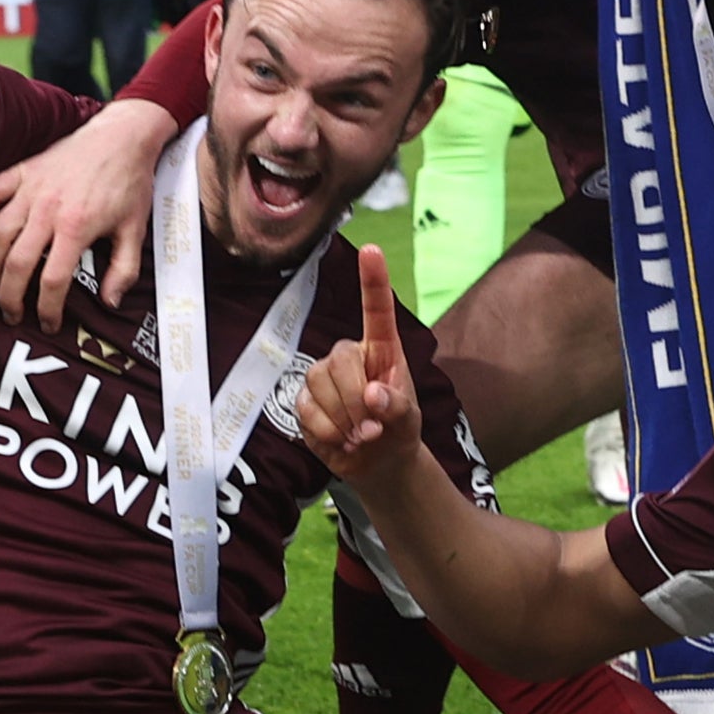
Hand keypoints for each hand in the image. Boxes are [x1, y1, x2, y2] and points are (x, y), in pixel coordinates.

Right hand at [0, 95, 178, 326]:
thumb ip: (123, 269)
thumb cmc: (130, 183)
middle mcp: (47, 210)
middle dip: (9, 297)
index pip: (52, 280)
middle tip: (10, 314)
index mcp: (77, 227)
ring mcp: (30, 189)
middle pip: (15, 264)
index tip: (48, 323)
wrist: (122, 137)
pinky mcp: (21, 172)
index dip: (47, 309)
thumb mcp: (136, 230)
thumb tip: (109, 302)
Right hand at [295, 245, 425, 495]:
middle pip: (339, 362)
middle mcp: (349, 355)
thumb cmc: (396, 429)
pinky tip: (341, 440)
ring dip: (343, 420)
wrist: (377, 463)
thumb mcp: (408, 420)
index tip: (372, 250)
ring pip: (318, 384)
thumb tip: (372, 397)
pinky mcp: (304, 400)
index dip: (373, 280)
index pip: (376, 310)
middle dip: (356, 402)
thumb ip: (396, 407)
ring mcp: (323, 376)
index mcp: (382, 349)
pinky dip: (326, 431)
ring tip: (361, 436)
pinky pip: (305, 408)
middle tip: (373, 429)